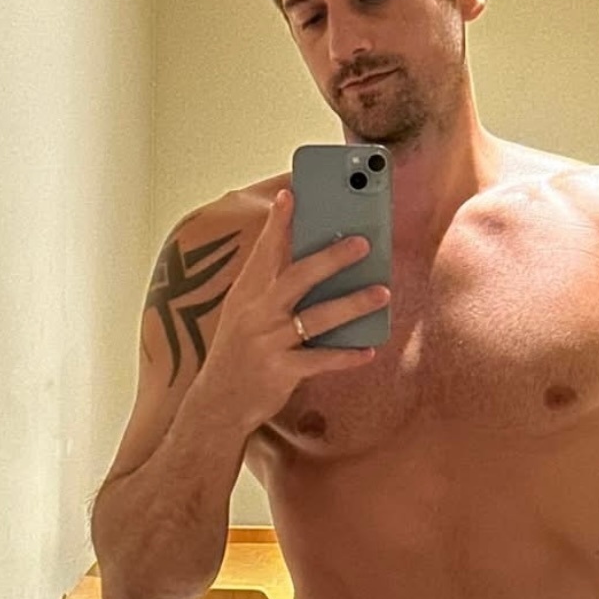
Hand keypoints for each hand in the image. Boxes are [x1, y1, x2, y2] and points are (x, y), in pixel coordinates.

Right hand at [201, 186, 386, 432]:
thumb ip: (272, 291)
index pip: (264, 252)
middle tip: (362, 244)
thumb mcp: (245, 315)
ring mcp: (269, 342)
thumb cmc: (239, 353)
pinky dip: (346, 355)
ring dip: (353, 304)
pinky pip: (321, 360)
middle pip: (298, 278)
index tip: (291, 195)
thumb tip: (315, 268)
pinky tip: (368, 350)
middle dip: (331, 258)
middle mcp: (257, 313)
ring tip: (382, 292)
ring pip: (317, 318)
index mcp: (247, 294)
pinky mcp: (281, 371)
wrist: (217, 402)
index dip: (278, 224)